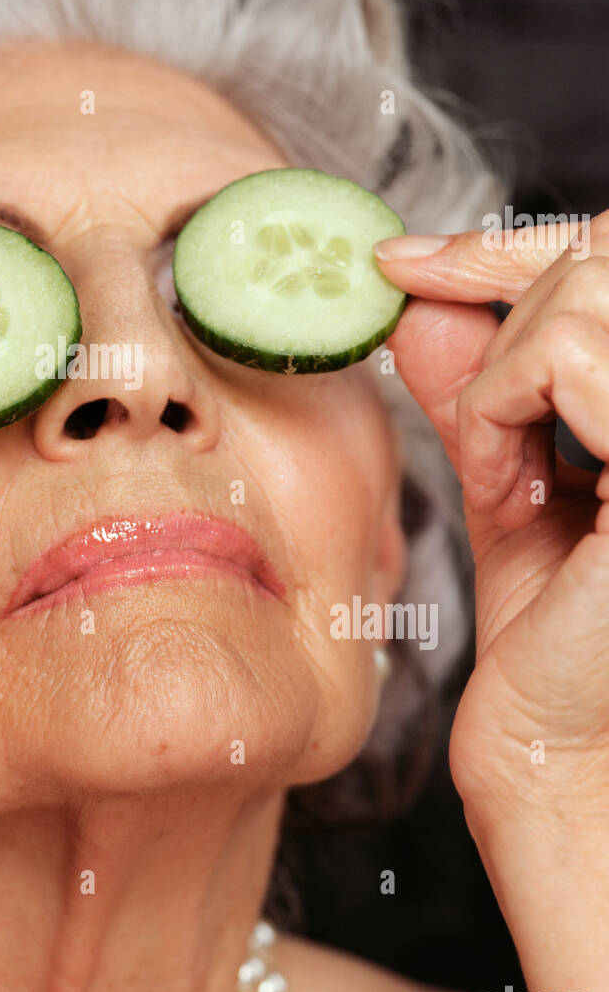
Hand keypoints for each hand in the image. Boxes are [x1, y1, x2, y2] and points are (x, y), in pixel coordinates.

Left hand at [374, 215, 608, 991]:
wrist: (553, 746)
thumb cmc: (548, 629)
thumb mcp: (513, 469)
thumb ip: (485, 380)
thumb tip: (423, 291)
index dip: (510, 245)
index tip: (401, 259)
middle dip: (501, 292)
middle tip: (458, 390)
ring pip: (589, 287)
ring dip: (501, 371)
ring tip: (499, 467)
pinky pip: (568, 353)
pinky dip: (502, 407)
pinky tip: (510, 489)